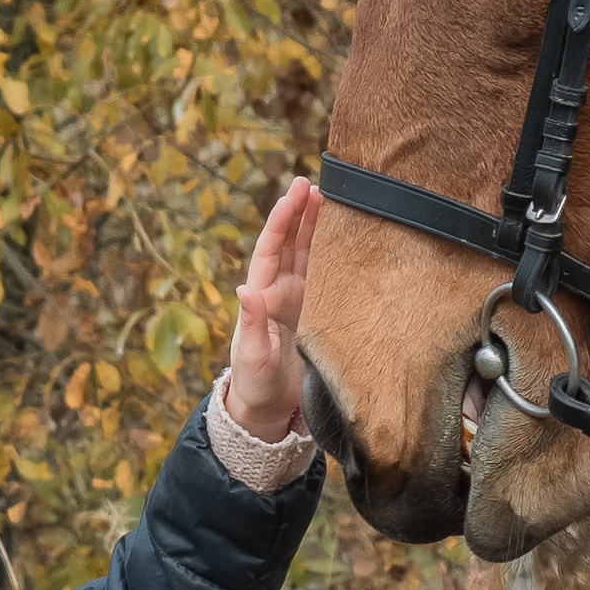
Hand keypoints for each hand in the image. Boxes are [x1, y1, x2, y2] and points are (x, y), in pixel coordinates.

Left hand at [226, 174, 318, 441]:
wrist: (268, 409)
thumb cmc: (256, 384)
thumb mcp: (253, 356)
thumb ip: (252, 324)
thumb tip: (245, 288)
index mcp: (262, 295)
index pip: (272, 247)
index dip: (283, 218)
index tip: (296, 191)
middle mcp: (279, 291)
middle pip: (290, 242)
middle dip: (301, 211)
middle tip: (315, 180)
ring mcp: (297, 300)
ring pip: (307, 253)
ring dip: (315, 226)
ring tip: (329, 197)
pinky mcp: (314, 312)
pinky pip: (323, 275)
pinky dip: (331, 253)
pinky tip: (344, 237)